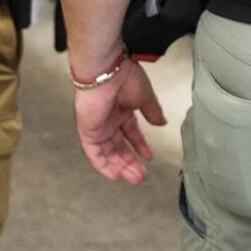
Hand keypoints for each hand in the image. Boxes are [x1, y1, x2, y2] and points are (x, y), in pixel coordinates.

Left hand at [72, 59, 166, 185]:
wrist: (106, 72)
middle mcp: (109, 120)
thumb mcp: (145, 97)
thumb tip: (162, 123)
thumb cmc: (126, 79)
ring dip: (120, 166)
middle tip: (141, 176)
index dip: (139, 145)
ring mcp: (98, 127)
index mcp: (122, 110)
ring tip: (134, 177)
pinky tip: (115, 174)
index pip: (130, 133)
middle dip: (130, 162)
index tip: (149, 157)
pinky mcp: (88, 132)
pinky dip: (103, 165)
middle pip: (119, 147)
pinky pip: (94, 153)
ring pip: (108, 153)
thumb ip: (152, 112)